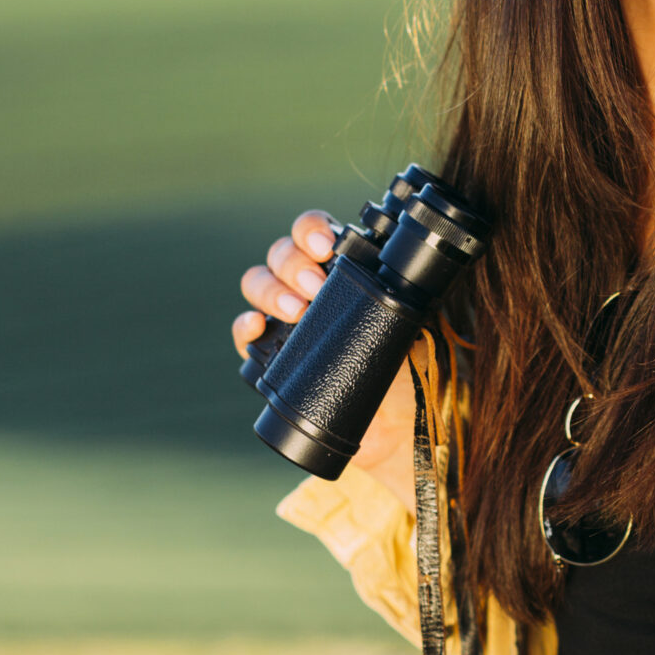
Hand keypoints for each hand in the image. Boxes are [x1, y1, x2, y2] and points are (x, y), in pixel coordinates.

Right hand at [233, 212, 415, 503]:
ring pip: (258, 283)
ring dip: (271, 290)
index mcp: (342, 269)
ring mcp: (287, 318)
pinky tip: (257, 327)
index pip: (315, 233)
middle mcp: (310, 287)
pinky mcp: (271, 353)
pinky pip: (245, 331)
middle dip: (293, 264)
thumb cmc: (406, 370)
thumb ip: (397, 298)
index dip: (312, 229)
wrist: (395, 424)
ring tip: (295, 311)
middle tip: (315, 287)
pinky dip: (245, 325)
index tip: (325, 246)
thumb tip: (396, 280)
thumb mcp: (408, 327)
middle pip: (281, 254)